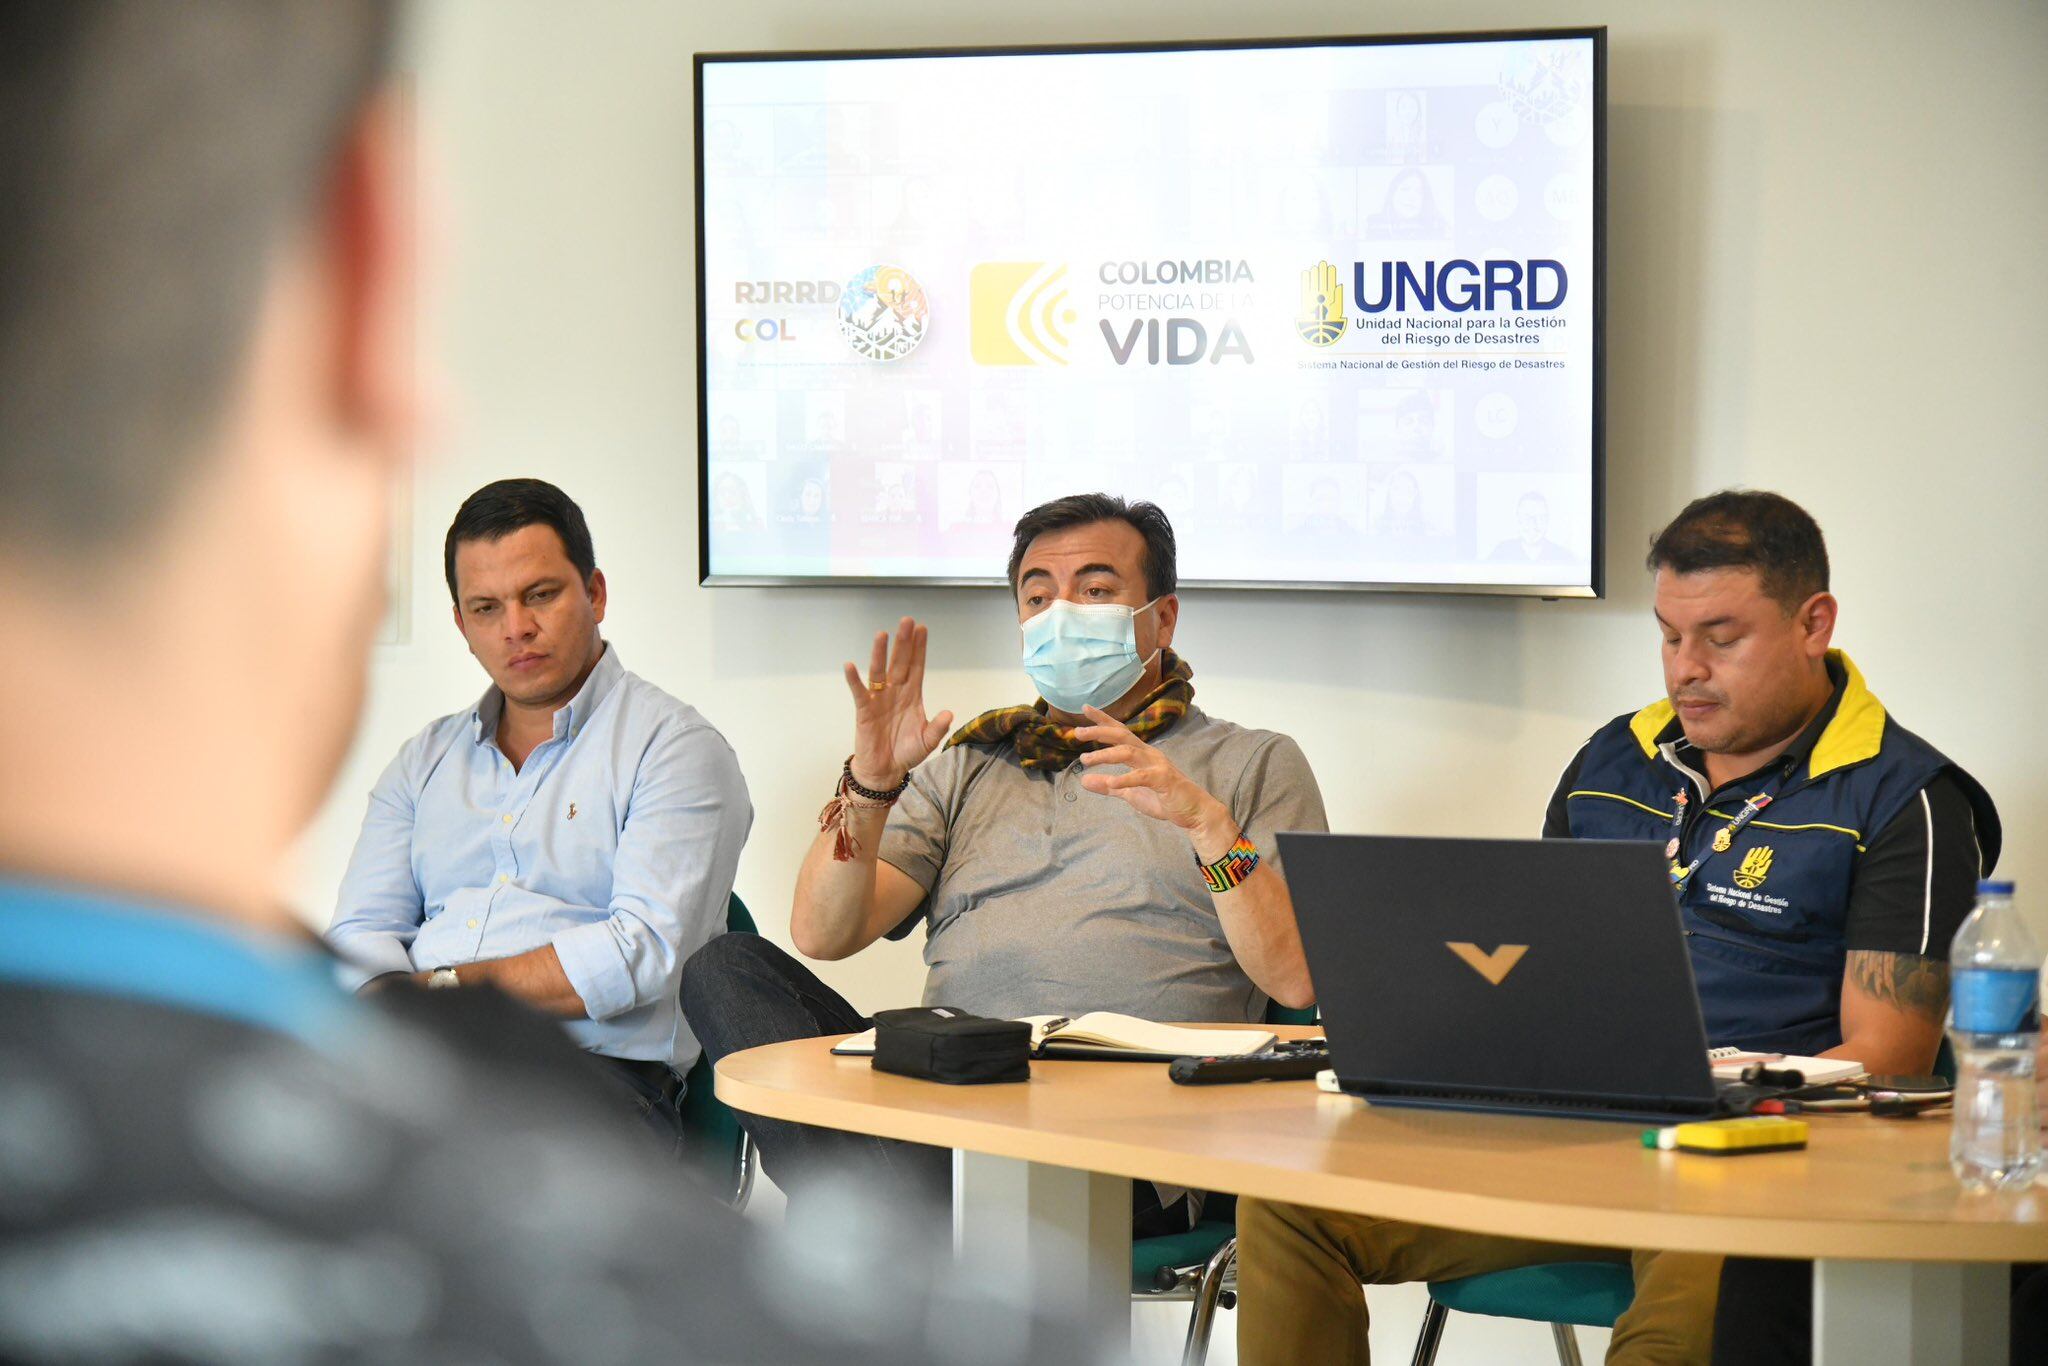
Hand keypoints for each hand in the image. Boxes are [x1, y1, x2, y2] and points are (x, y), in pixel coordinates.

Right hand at [842, 617, 953, 789]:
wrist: (885, 770)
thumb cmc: (906, 753)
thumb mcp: (927, 742)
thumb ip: (937, 728)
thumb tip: (949, 713)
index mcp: (912, 695)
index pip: (917, 667)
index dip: (919, 648)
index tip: (922, 628)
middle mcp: (895, 692)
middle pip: (900, 662)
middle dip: (903, 643)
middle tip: (906, 621)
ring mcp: (879, 699)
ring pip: (879, 671)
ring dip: (880, 653)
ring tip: (882, 634)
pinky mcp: (864, 710)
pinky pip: (858, 691)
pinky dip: (854, 679)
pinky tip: (850, 665)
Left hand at [1073, 705, 1230, 849]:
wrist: (1195, 812)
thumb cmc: (1165, 799)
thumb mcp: (1130, 794)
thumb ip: (1108, 786)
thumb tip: (1083, 781)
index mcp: (1142, 754)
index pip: (1119, 732)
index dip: (1102, 720)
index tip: (1085, 708)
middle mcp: (1149, 754)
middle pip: (1121, 736)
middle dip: (1099, 731)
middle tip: (1077, 733)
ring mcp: (1158, 765)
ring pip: (1128, 752)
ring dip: (1105, 755)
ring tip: (1085, 760)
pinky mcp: (1164, 780)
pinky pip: (1142, 776)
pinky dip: (1125, 779)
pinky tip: (1110, 783)